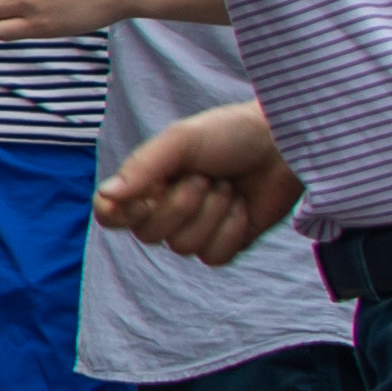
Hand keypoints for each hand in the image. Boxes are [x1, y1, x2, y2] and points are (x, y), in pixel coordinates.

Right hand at [100, 101, 299, 263]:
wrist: (285, 144)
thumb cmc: (231, 134)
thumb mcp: (181, 140)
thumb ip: (142, 167)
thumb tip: (106, 195)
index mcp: (147, 184)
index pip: (110, 215)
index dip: (121, 214)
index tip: (144, 198)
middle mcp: (166, 210)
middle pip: (149, 236)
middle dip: (182, 206)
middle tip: (206, 178)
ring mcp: (196, 230)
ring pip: (183, 247)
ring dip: (212, 214)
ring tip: (228, 187)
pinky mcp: (227, 244)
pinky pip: (213, 257)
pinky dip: (230, 231)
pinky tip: (242, 207)